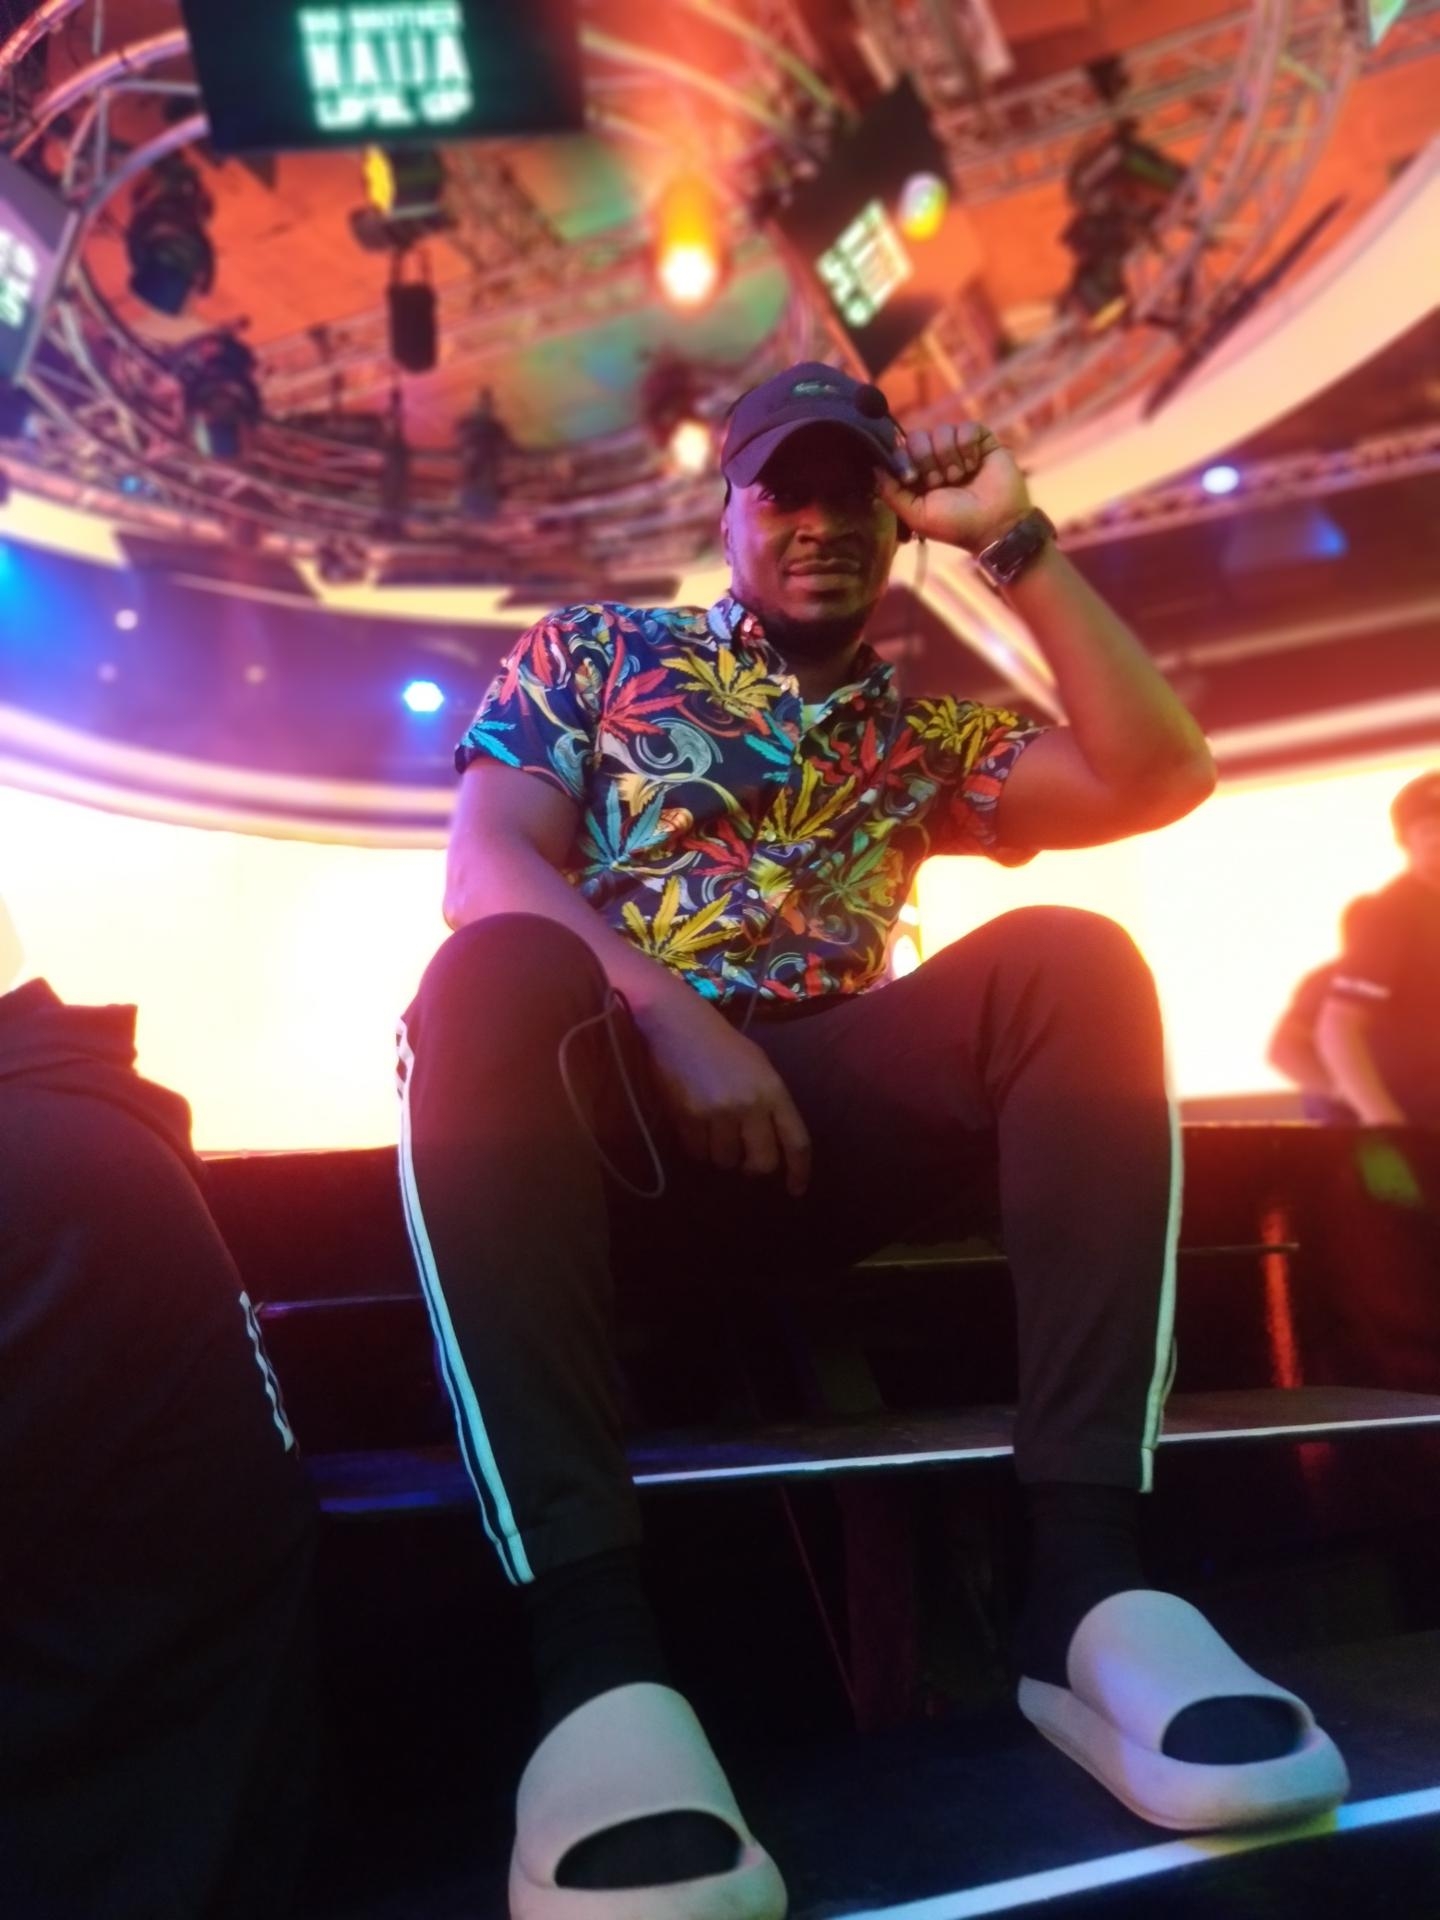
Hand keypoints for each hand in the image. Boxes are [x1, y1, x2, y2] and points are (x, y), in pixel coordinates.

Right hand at [635, 992, 811, 1197]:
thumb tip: (772, 1145)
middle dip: (752, 1168)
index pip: (797, 1141)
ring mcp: (719, 1112)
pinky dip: (697, 1147)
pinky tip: (694, 1126)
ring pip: (726, 1161)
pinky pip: (697, 1152)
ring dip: (721, 1154)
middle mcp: (750, 1104)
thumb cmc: (721, 1044)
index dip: (799, 1171)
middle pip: (762, 1163)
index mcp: (774, 1090)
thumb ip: (770, 1103)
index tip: (795, 1190)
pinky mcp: (689, 1117)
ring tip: (713, 1132)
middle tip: (743, 1160)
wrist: (677, 1025)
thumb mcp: (758, 1066)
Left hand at [876, 421, 1031, 552]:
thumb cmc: (956, 524)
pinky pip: (966, 427)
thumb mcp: (916, 515)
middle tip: (941, 482)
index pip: (902, 449)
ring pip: (942, 430)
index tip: (914, 479)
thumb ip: (892, 492)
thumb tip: (874, 467)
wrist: (996, 526)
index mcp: (920, 474)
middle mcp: (938, 458)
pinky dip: (968, 447)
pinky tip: (975, 465)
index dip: (905, 460)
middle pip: (919, 436)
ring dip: (950, 458)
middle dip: (928, 460)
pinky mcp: (982, 440)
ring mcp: (960, 448)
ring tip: (961, 477)